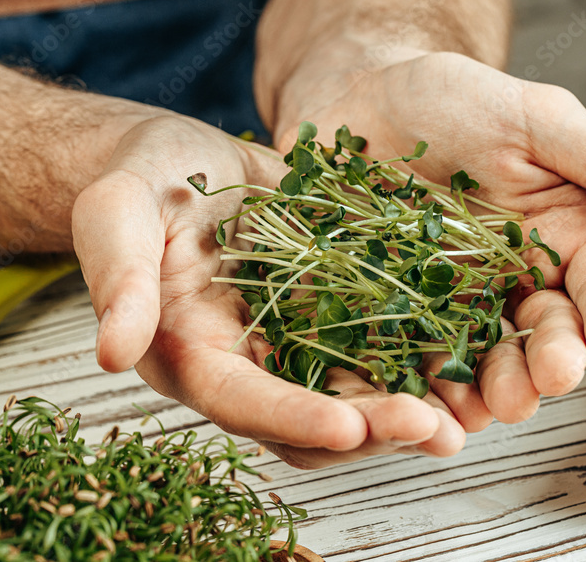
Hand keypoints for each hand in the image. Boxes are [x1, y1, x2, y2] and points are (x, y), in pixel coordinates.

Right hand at [73, 115, 467, 467]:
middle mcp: (252, 361)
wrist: (187, 157)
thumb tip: (114, 350)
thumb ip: (119, 277)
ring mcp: (299, 338)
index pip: (242, 401)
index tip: (348, 427)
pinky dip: (423, 356)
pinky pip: (384, 342)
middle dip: (373, 429)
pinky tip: (471, 354)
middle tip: (435, 430)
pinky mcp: (337, 308)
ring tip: (467, 413)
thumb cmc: (143, 179)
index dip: (293, 418)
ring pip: (357, 393)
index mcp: (193, 352)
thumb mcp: (119, 211)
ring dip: (411, 406)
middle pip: (312, 417)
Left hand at [272, 51, 585, 423]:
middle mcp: (514, 281)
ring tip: (491, 407)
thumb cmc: (457, 100)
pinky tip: (422, 405)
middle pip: (544, 334)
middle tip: (548, 380)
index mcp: (561, 239)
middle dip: (551, 362)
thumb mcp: (539, 122)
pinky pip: (410, 357)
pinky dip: (418, 385)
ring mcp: (453, 302)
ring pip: (482, 358)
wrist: (362, 95)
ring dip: (492, 389)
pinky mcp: (395, 313)